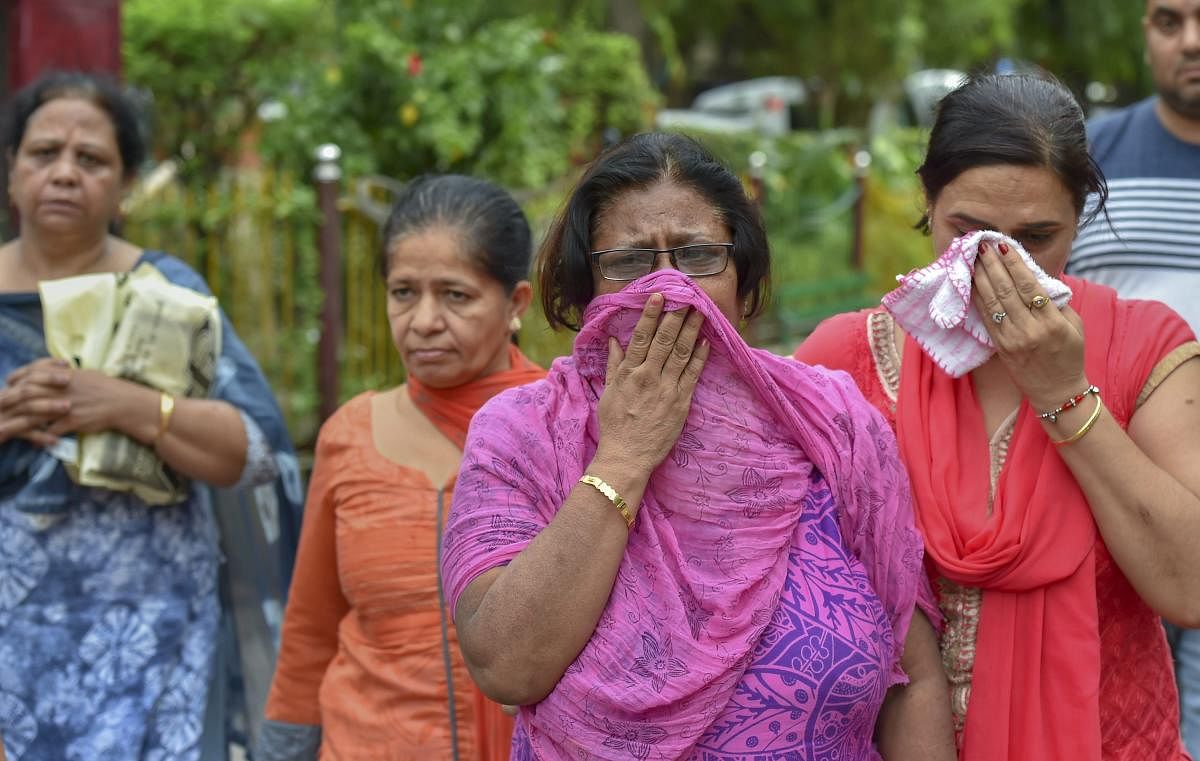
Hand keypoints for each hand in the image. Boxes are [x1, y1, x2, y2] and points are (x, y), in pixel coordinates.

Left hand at [2, 359, 149, 442]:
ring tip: (7, 432)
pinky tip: (35, 442)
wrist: (125, 403)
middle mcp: (61, 389)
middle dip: (10, 403)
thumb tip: (55, 372)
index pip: (31, 374)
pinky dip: (41, 438)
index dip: (16, 380)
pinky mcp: (72, 422)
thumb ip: (65, 374)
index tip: (9, 386)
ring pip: (33, 415)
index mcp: (63, 375)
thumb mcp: (85, 374)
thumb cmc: (107, 387)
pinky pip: (51, 431)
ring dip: (18, 425)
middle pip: (26, 395)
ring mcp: (65, 406)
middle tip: (1, 410)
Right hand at [593, 293, 709, 477]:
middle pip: (665, 340)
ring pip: (681, 352)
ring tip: (701, 312)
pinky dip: (700, 357)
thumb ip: (614, 365)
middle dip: (677, 316)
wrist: (627, 456)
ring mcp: (666, 389)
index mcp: (628, 373)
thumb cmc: (615, 425)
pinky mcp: (681, 402)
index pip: (640, 336)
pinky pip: (693, 374)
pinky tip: (706, 341)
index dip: (651, 315)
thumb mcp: (608, 392)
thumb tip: (613, 340)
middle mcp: (648, 376)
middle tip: (688, 297)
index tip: (660, 296)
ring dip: (692, 330)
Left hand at [971, 239, 1087, 408]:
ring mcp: (1012, 340)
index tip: (1004, 246)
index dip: (1015, 264)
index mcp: (1052, 323)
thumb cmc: (1070, 354)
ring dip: (981, 278)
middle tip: (982, 245)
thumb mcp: (1074, 325)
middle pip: (1007, 291)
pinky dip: (977, 299)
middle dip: (993, 266)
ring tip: (974, 259)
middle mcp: (1030, 330)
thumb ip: (1057, 301)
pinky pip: (986, 318)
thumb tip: (1036, 274)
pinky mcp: (1000, 347)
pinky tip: (971, 284)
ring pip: (993, 303)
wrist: (1057, 391)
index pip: (1030, 287)